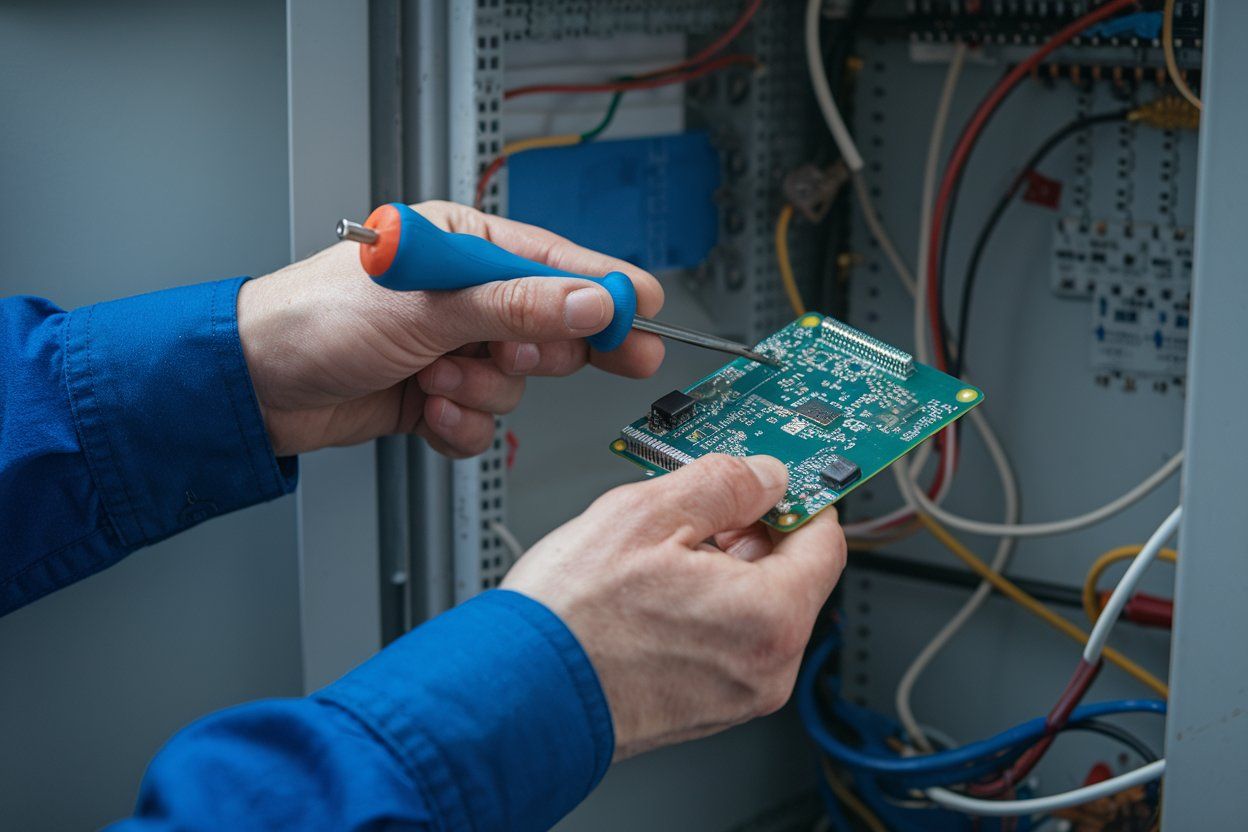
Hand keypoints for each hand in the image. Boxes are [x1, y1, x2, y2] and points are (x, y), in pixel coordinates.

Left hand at [237, 201, 664, 456]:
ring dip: (476, 392)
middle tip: (515, 360)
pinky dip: (458, 425)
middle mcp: (465, 297)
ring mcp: (454, 348)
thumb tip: (591, 302)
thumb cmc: (317, 319)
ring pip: (517, 384)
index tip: (646, 315)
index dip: (605, 291)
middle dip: (529, 353)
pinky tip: (424, 410)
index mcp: (466, 246)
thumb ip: (519, 306)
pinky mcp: (438, 396)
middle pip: (549, 329)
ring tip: (431, 380)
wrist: (254, 387)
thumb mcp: (429, 307)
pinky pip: (484, 422)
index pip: (559, 265)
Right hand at [502, 454, 846, 759]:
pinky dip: (703, 609)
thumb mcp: (645, 515)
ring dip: (722, 568)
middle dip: (750, 530)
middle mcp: (766, 668)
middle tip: (699, 503)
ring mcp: (735, 696)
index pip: (824, 539)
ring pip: (754, 609)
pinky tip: (651, 590)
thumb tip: (763, 473)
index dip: (799, 495)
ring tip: (658, 551)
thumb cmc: (569, 622)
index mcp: (769, 618)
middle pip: (790, 576)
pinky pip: (726, 642)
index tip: (777, 475)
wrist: (514, 697)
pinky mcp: (703, 710)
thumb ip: (722, 482)